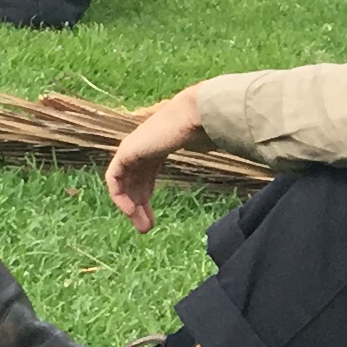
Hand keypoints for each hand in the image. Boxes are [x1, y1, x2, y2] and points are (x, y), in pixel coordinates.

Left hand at [104, 90, 206, 233]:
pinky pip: (114, 178)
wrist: (193, 117)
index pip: (144, 178)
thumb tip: (231, 153)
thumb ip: (205, 151)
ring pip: (123, 184)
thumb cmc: (204, 129)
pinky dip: (119, 196)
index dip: (145, 200)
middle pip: (133, 184)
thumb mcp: (203, 147)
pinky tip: (131, 211)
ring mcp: (131, 151)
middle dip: (138, 208)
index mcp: (155, 149)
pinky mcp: (125, 152)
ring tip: (143, 228)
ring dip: (130, 207)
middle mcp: (140, 151)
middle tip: (145, 229)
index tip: (152, 220)